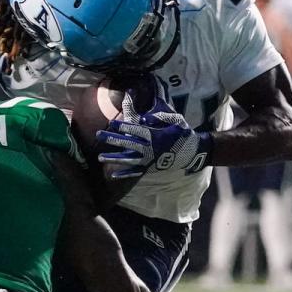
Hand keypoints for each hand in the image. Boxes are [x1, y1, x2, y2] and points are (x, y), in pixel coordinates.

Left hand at [95, 94, 212, 179]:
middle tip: (98, 135)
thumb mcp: (175, 120)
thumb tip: (143, 117)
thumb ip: (160, 116)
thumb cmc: (182, 132)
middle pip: (128, 143)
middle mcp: (150, 149)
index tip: (112, 123)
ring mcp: (150, 161)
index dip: (123, 126)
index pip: (136, 130)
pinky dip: (125, 174)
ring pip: (128, 160)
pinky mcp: (150, 169)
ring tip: (100, 157)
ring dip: (114, 159)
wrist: (193, 152)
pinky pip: (135, 173)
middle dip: (113, 139)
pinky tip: (113, 174)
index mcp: (156, 136)